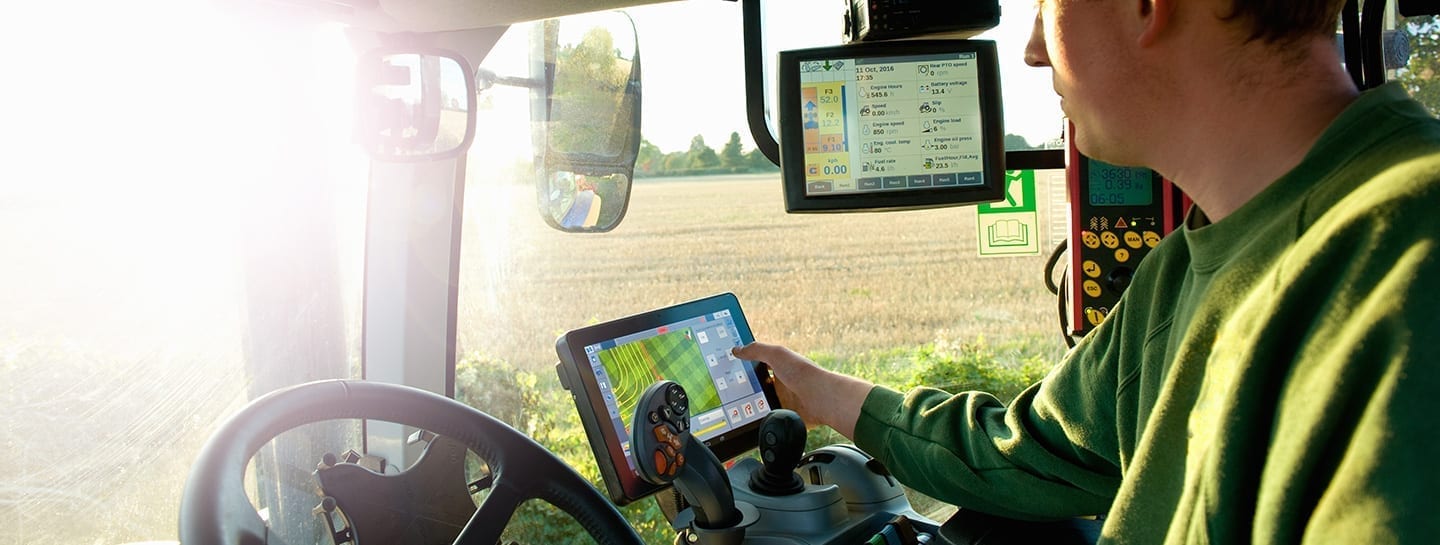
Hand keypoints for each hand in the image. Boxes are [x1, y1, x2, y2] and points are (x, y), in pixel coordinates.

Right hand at [733, 342, 873, 438]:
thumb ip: (757, 350)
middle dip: (741, 388)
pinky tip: (751, 419)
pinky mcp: (786, 414)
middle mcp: (780, 382)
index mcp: (778, 365)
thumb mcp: (777, 355)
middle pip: (755, 384)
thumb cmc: (803, 373)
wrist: (821, 398)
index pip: (756, 363)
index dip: (742, 365)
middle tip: (725, 392)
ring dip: (749, 406)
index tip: (726, 368)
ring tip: (734, 409)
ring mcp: (782, 399)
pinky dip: (761, 419)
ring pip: (759, 403)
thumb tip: (737, 349)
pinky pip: (769, 418)